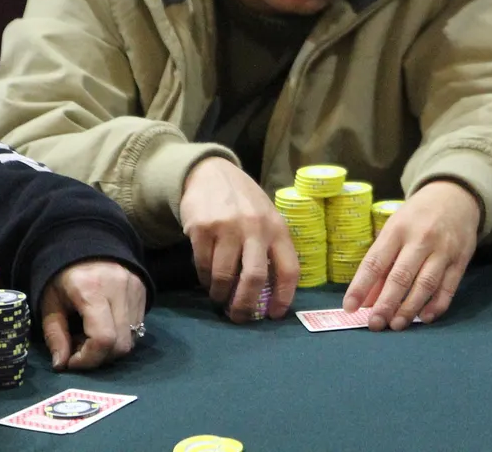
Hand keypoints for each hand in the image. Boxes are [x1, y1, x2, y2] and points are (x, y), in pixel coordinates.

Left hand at [39, 260, 147, 370]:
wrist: (87, 244)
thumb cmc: (62, 276)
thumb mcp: (50, 304)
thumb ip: (55, 335)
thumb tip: (60, 365)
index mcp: (91, 290)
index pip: (103, 338)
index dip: (88, 359)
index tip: (71, 361)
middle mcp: (119, 289)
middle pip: (121, 344)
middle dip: (99, 357)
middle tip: (80, 349)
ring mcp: (135, 289)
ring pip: (132, 338)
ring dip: (110, 348)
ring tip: (91, 337)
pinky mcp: (144, 291)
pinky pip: (137, 326)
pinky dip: (120, 335)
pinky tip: (104, 327)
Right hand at [179, 156, 297, 320]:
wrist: (212, 173)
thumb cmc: (245, 202)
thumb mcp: (267, 218)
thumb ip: (271, 247)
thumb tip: (272, 291)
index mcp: (278, 228)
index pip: (289, 269)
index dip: (284, 296)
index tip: (274, 315)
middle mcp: (255, 228)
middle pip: (254, 278)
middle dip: (245, 304)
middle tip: (238, 317)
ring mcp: (228, 228)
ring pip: (224, 276)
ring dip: (221, 294)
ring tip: (219, 297)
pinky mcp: (202, 229)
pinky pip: (202, 266)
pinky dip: (204, 279)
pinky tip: (207, 280)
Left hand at [342, 180, 479, 330]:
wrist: (456, 196)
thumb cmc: (417, 216)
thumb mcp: (394, 230)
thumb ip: (382, 263)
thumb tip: (366, 300)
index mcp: (397, 229)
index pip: (375, 262)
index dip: (360, 286)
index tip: (349, 307)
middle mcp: (420, 239)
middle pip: (401, 276)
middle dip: (386, 303)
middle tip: (375, 324)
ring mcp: (443, 249)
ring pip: (425, 284)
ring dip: (410, 308)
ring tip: (396, 325)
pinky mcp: (461, 259)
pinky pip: (449, 287)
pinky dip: (437, 305)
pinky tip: (425, 317)